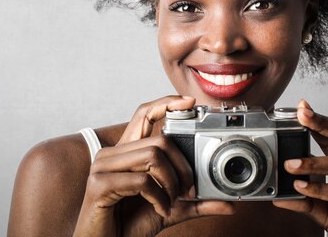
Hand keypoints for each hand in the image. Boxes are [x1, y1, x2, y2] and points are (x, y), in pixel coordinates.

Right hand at [72, 95, 233, 236]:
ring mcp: (102, 167)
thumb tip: (228, 204)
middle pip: (159, 139)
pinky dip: (159, 197)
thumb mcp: (168, 209)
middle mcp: (111, 154)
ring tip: (170, 202)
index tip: (190, 103)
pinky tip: (159, 210)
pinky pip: (141, 180)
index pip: (143, 114)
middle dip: (183, 166)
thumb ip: (193, 204)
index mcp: (125, 153)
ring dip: (171, 182)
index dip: (166, 104)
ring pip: (152, 155)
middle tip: (188, 192)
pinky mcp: (99, 184)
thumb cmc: (129, 225)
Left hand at [273, 100, 327, 236]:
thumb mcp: (325, 210)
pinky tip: (303, 188)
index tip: (302, 107)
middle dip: (323, 124)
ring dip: (315, 163)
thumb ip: (305, 200)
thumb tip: (278, 196)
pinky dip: (322, 189)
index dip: (321, 120)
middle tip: (302, 116)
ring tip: (290, 165)